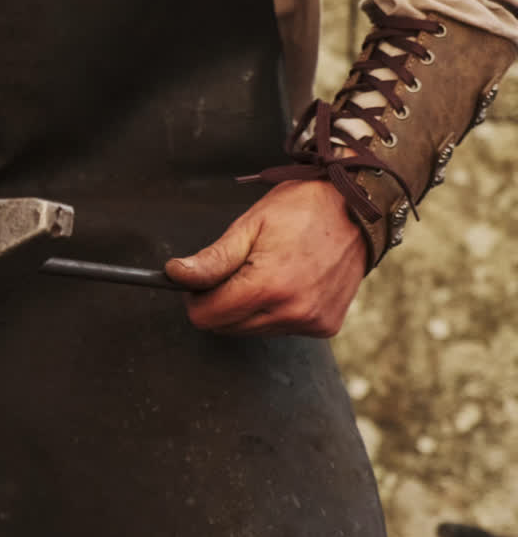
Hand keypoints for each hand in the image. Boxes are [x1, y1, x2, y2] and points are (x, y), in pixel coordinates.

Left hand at [163, 180, 367, 336]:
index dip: (195, 297)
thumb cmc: (302, 209)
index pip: (206, 317)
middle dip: (221, 301)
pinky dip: (275, 310)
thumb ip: (211, 260)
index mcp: (268, 286)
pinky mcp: (325, 326)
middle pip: (226, 327)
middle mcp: (292, 311)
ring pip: (251, 330)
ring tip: (267, 270)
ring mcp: (311, 321)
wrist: (360, 206)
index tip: (201, 279)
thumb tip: (176, 276)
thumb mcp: (248, 226)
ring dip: (247, 307)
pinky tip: (288, 282)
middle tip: (237, 268)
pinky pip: (280, 328)